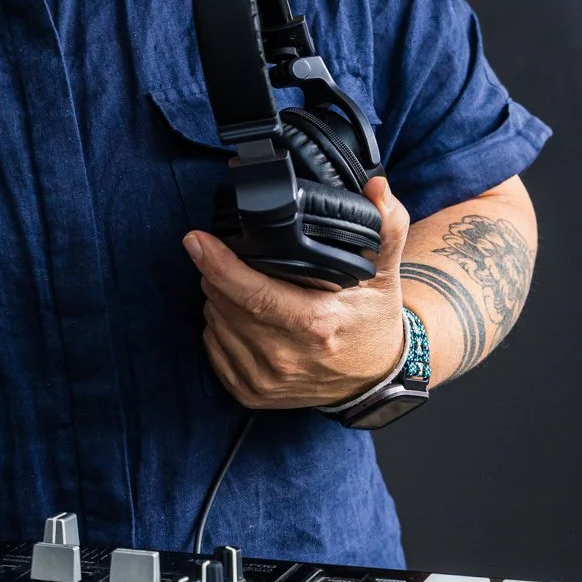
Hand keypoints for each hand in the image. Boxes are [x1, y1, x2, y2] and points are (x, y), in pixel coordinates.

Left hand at [184, 176, 410, 409]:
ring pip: (215, 324)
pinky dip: (218, 327)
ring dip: (217, 299)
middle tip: (229, 257)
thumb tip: (377, 187)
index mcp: (316, 325)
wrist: (375, 378)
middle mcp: (287, 358)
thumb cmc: (373, 320)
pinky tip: (238, 315)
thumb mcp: (385, 273)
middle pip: (226, 304)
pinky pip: (213, 349)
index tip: (196, 240)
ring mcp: (267, 380)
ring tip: (241, 285)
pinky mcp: (252, 394)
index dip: (219, 265)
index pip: (253, 294)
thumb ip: (385, 226)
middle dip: (218, 274)